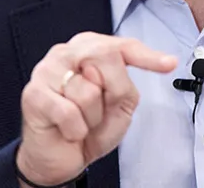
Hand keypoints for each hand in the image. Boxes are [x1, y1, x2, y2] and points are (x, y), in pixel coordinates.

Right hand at [15, 33, 177, 184]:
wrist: (59, 157)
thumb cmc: (88, 127)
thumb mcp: (120, 106)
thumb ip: (122, 84)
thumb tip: (112, 71)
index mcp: (88, 48)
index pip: (123, 46)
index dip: (147, 56)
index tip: (169, 64)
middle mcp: (66, 53)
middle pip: (106, 57)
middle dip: (113, 90)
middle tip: (101, 109)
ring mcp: (46, 71)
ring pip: (88, 91)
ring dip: (91, 117)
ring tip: (81, 121)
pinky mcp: (33, 94)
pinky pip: (70, 113)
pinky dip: (76, 130)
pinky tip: (68, 130)